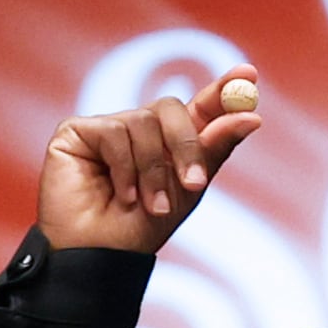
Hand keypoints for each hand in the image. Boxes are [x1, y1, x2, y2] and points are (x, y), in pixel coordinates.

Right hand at [36, 69, 260, 257]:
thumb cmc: (144, 227)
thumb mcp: (189, 187)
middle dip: (187, 145)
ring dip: (153, 170)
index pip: (199, 107)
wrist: (102, 253)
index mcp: (170, 141)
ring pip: (143, 122)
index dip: (222, 89)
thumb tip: (252, 116)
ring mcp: (107, 128)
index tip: (248, 73)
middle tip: (195, 184)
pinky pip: (113, 132)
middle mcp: (139, 129)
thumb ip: (214, 148)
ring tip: (149, 205)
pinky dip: (124, 168)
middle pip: (171, 107)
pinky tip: (122, 194)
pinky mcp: (76, 131)